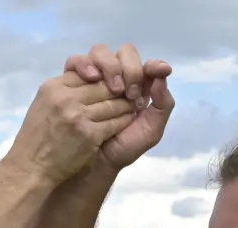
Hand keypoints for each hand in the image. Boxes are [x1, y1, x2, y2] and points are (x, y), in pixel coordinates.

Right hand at [5, 71, 138, 184]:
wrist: (31, 168)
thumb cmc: (37, 137)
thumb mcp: (44, 103)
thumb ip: (64, 89)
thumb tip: (92, 76)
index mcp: (53, 87)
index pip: (87, 71)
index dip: (103, 76)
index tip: (113, 82)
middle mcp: (65, 98)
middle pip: (104, 85)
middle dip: (120, 89)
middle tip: (132, 92)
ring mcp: (78, 117)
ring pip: (114, 102)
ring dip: (126, 105)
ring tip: (133, 105)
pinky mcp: (89, 135)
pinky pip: (116, 122)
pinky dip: (125, 120)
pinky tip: (129, 120)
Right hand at [62, 44, 174, 169]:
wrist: (95, 164)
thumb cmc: (123, 147)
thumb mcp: (151, 131)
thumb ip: (164, 105)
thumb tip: (163, 74)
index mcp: (137, 86)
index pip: (146, 65)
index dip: (152, 65)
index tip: (160, 71)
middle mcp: (117, 77)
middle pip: (124, 53)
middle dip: (130, 69)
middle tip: (131, 93)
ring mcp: (95, 79)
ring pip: (100, 52)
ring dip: (110, 67)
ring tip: (115, 90)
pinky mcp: (73, 82)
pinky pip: (76, 63)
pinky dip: (85, 65)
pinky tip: (92, 78)